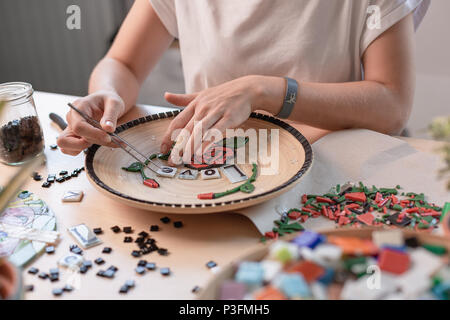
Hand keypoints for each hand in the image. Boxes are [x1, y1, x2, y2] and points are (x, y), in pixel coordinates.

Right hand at [57, 91, 124, 154]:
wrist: (106, 102)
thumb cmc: (108, 101)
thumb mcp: (114, 103)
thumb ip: (111, 115)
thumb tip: (108, 129)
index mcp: (79, 107)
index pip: (79, 126)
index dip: (93, 134)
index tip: (108, 137)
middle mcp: (71, 118)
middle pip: (70, 138)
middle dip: (89, 142)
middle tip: (107, 139)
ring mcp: (71, 128)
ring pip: (65, 145)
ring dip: (82, 148)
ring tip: (101, 141)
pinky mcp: (74, 136)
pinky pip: (69, 149)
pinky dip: (82, 151)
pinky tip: (97, 144)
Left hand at [161, 75, 281, 164]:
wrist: (247, 89)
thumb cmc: (223, 94)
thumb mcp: (201, 94)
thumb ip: (183, 99)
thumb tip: (165, 95)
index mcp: (195, 104)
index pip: (178, 121)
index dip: (169, 136)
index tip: (163, 149)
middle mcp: (203, 108)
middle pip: (187, 130)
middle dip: (178, 147)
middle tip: (172, 160)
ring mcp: (216, 112)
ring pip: (200, 131)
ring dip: (191, 146)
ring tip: (185, 160)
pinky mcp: (229, 117)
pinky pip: (216, 131)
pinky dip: (208, 142)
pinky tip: (202, 152)